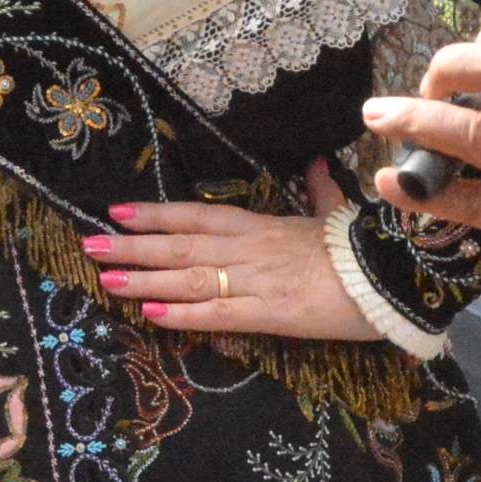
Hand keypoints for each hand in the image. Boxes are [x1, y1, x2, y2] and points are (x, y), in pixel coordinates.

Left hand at [88, 163, 376, 342]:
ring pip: (189, 278)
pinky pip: (218, 313)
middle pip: (180, 246)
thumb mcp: (334, 215)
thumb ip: (319, 192)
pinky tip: (151, 315)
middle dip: (133, 247)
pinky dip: (183, 314)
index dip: (155, 215)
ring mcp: (255, 280)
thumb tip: (317, 166)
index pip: (196, 216)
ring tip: (105, 279)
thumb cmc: (361, 249)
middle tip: (89, 245)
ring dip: (144, 280)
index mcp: (261, 225)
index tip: (116, 212)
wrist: (391, 275)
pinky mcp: (269, 313)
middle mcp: (249, 248)